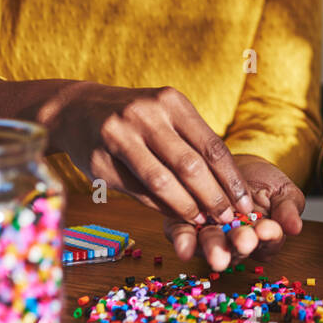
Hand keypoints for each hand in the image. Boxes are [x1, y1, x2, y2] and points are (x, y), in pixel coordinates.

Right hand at [32, 81, 255, 227]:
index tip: (246, 203)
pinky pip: (136, 190)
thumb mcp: (165, 114)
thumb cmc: (135, 117)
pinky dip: (158, 206)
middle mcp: (145, 114)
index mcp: (171, 101)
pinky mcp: (98, 160)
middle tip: (228, 219)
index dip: (232, 179)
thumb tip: (229, 187)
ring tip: (202, 221)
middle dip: (213, 197)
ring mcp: (118, 136)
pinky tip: (173, 214)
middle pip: (190, 166)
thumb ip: (193, 143)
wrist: (76, 110)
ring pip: (162, 181)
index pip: (212, 146)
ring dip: (186, 207)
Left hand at [163, 154, 304, 270]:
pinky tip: (184, 244)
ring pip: (209, 246)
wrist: (230, 161)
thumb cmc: (261, 180)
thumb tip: (295, 227)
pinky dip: (183, 240)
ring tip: (215, 250)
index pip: (268, 242)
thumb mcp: (282, 190)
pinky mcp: (184, 225)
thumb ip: (288, 209)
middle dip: (238, 246)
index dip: (268, 237)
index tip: (268, 228)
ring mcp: (208, 236)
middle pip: (236, 250)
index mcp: (262, 239)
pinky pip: (181, 235)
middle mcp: (233, 243)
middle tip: (243, 241)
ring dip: (212, 249)